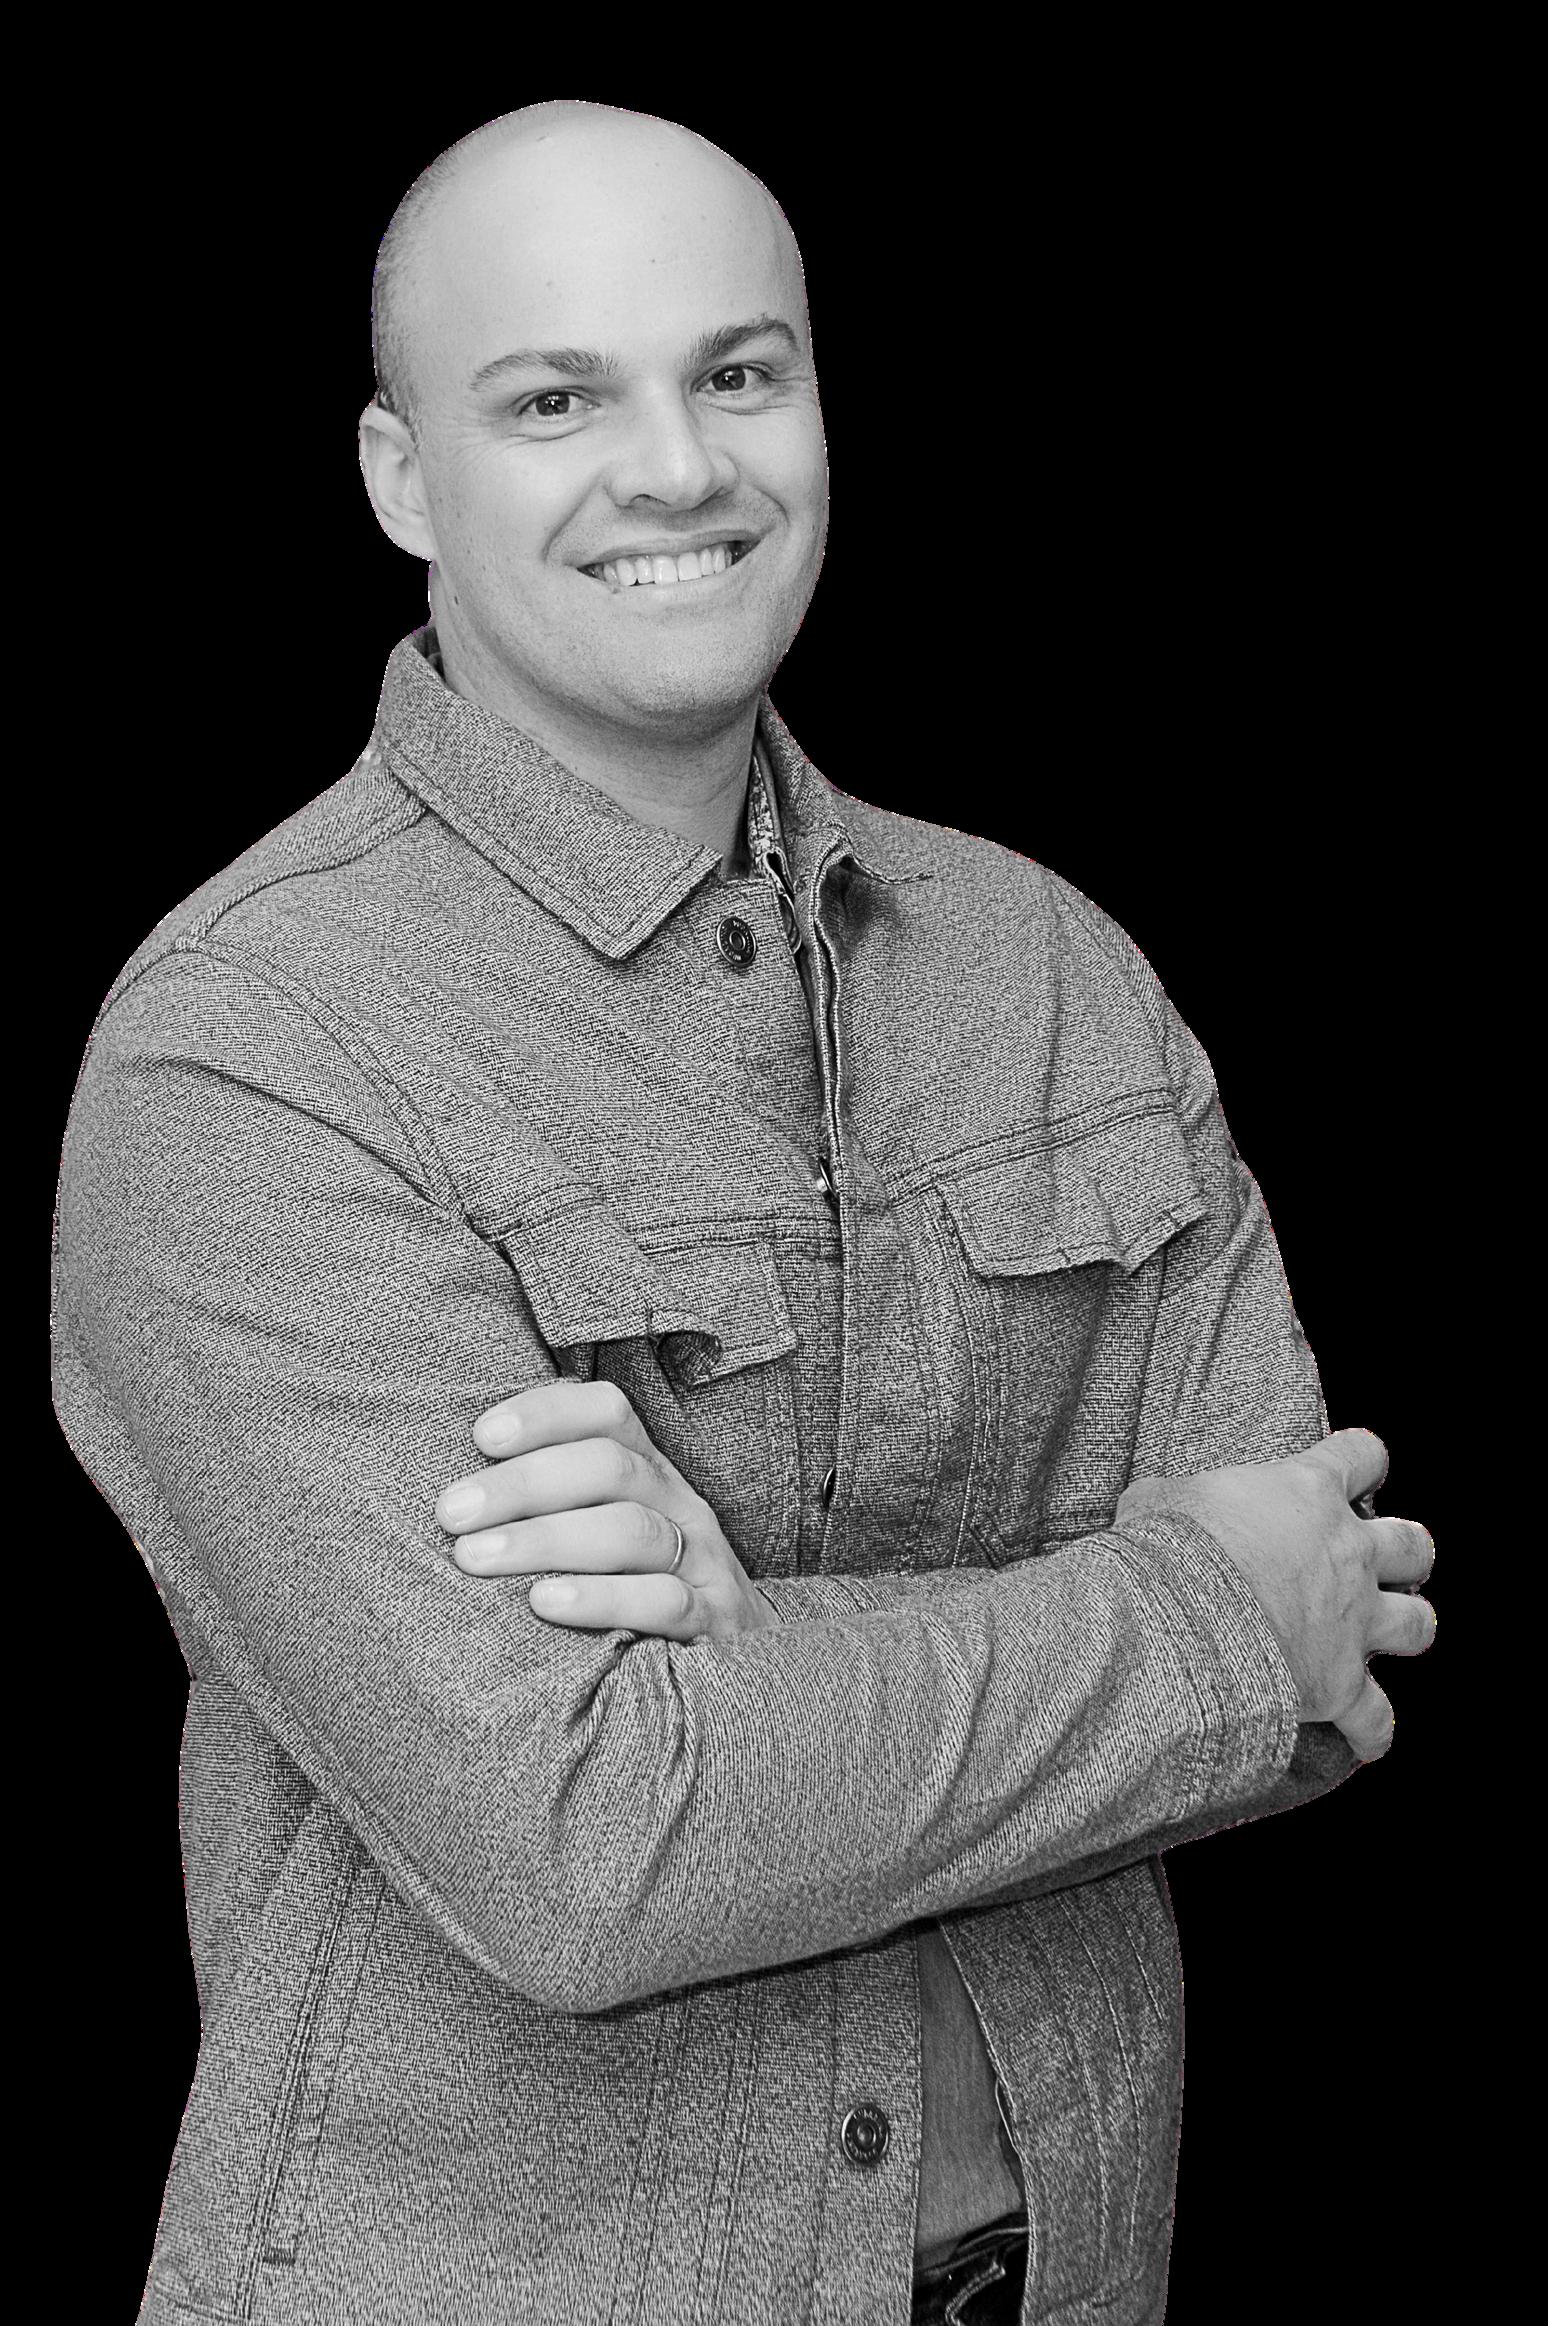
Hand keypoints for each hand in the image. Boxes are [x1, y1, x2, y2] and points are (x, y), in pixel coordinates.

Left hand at [435, 1379, 777, 1642]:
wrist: (751, 1663)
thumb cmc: (641, 1589)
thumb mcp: (608, 1531)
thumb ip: (552, 1504)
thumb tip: (454, 1494)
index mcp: (649, 1471)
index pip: (607, 1413)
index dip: (546, 1414)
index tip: (481, 1437)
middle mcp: (679, 1504)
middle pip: (609, 1467)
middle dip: (522, 1484)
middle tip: (451, 1513)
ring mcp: (702, 1562)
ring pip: (631, 1531)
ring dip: (545, 1539)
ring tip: (474, 1558)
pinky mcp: (714, 1622)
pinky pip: (664, 1602)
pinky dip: (603, 1599)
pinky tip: (546, 1602)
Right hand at [1116, 1427, 1435, 1762]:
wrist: (1184, 1620)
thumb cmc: (1171, 1547)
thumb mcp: (1160, 1500)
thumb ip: (1174, 1496)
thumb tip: (1148, 1503)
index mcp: (1309, 1492)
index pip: (1360, 1455)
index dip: (1362, 1458)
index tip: (1358, 1465)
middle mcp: (1349, 1553)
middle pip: (1412, 1545)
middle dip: (1407, 1553)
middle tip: (1386, 1560)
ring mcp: (1355, 1620)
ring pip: (1418, 1624)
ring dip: (1409, 1628)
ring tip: (1395, 1633)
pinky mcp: (1343, 1684)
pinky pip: (1377, 1718)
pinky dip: (1373, 1729)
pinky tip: (1366, 1737)